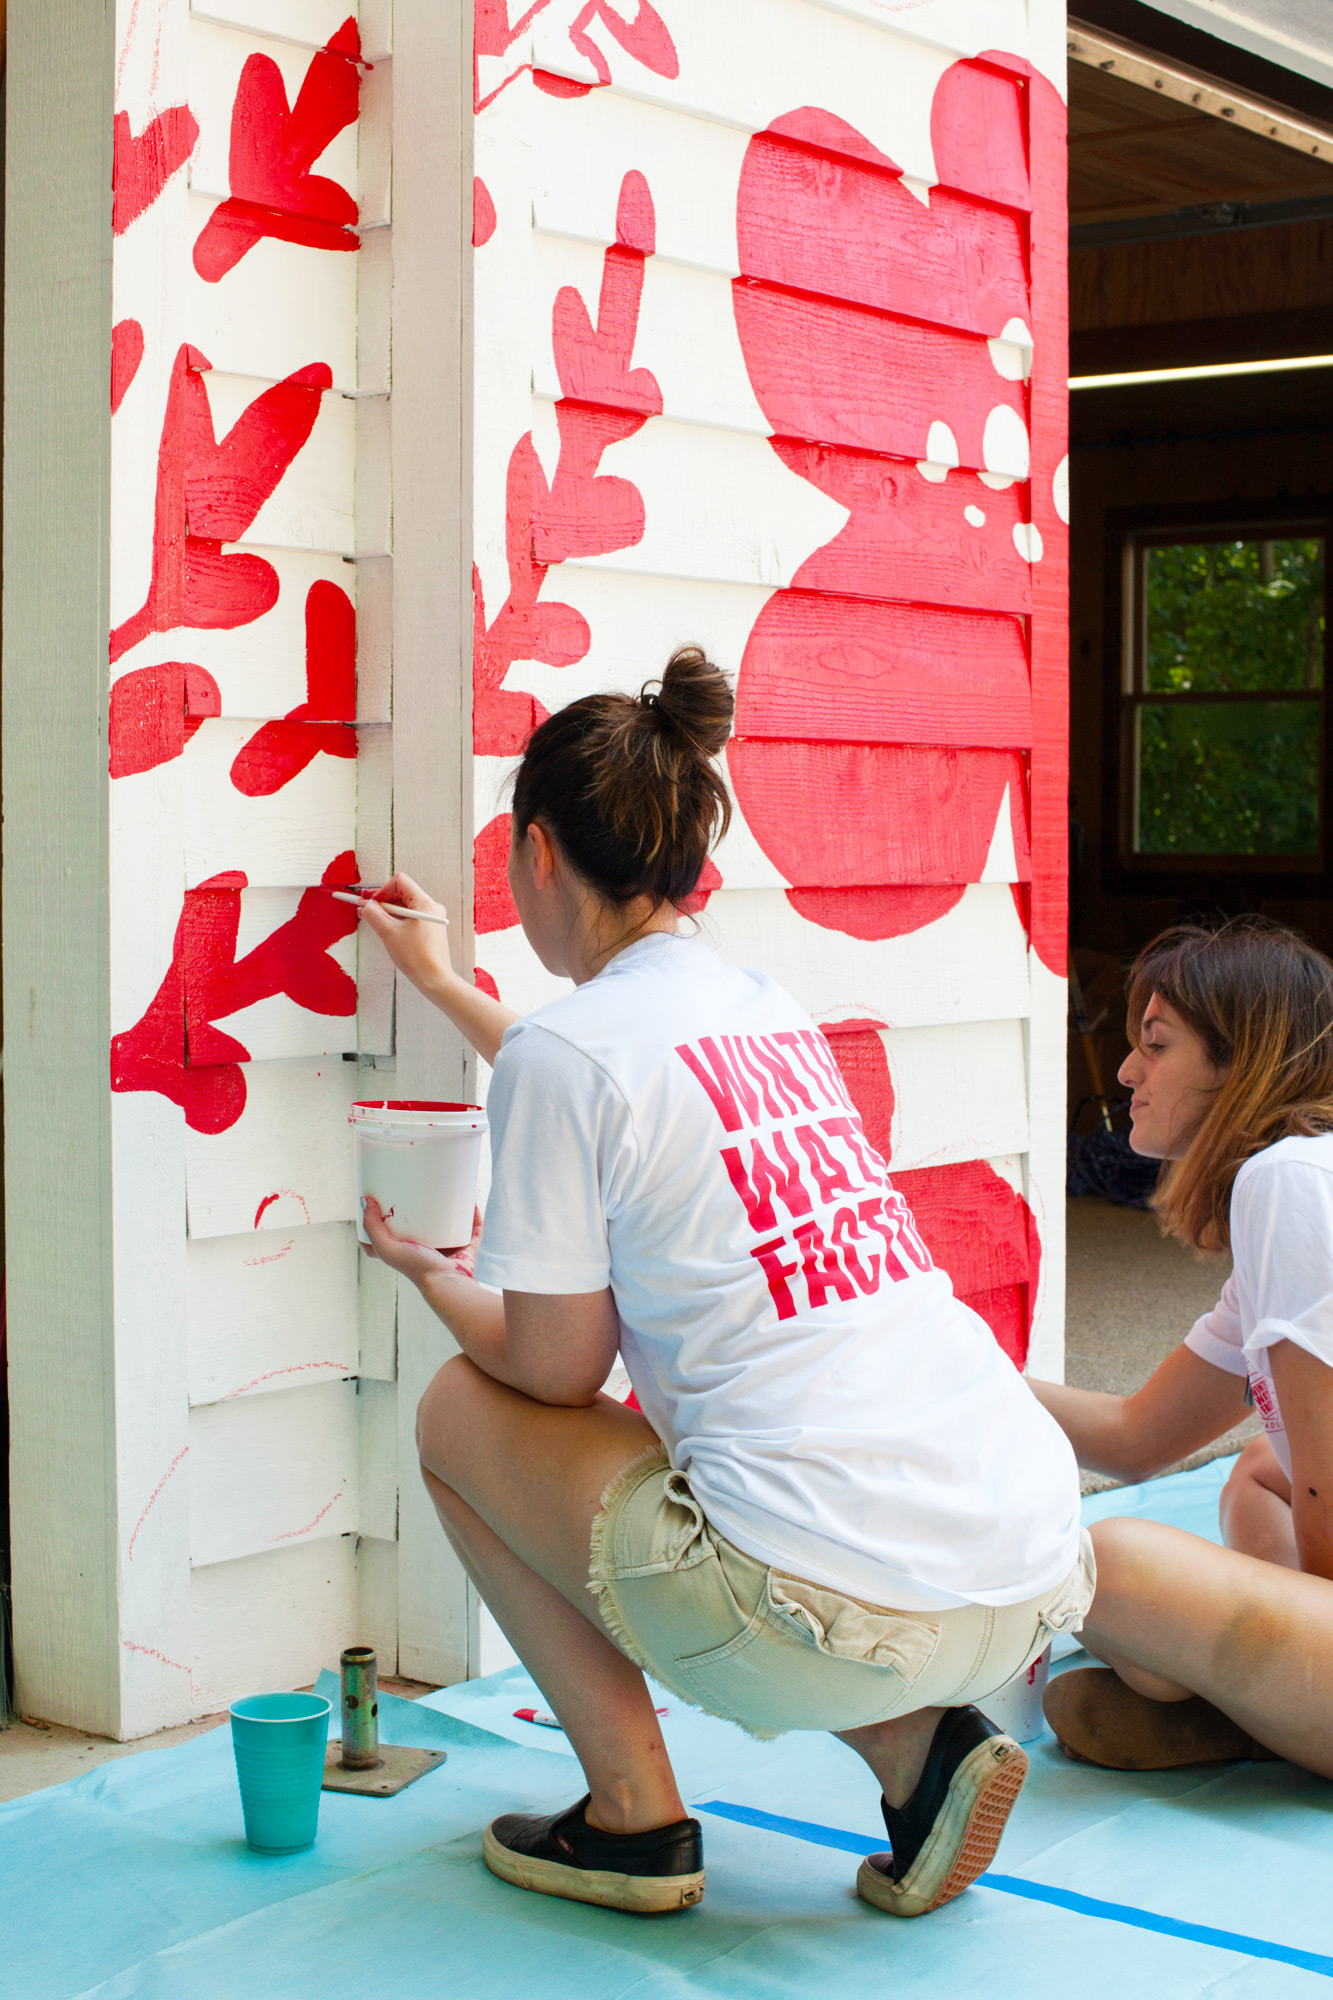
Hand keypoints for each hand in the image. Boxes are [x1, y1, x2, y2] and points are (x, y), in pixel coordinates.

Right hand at [357, 872, 457, 995]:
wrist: (434, 979)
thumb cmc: (415, 957)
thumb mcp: (388, 933)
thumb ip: (373, 915)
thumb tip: (365, 905)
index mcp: (424, 903)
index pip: (399, 881)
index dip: (381, 890)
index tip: (370, 903)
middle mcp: (431, 906)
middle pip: (402, 892)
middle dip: (382, 900)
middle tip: (364, 907)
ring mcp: (432, 916)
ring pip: (405, 904)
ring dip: (387, 910)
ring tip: (373, 919)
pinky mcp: (430, 927)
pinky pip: (410, 915)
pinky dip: (396, 918)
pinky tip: (386, 927)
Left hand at [360, 1197, 481, 1284]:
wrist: (446, 1282)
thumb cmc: (415, 1268)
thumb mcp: (387, 1248)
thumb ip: (372, 1227)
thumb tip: (365, 1201)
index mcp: (406, 1251)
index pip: (392, 1235)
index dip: (387, 1218)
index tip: (384, 1200)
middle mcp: (425, 1250)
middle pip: (421, 1225)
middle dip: (421, 1208)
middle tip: (417, 1187)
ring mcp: (446, 1249)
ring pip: (448, 1225)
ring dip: (450, 1209)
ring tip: (448, 1190)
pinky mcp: (465, 1249)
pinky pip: (472, 1230)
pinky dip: (473, 1218)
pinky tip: (472, 1202)